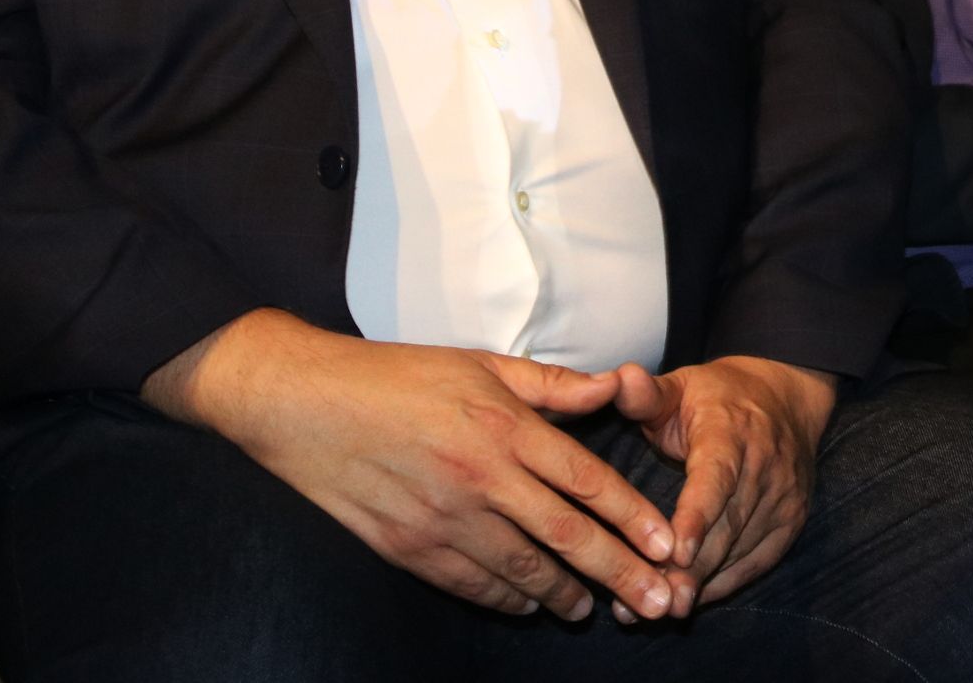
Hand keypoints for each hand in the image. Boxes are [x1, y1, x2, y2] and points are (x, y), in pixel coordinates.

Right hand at [143, 310, 678, 621]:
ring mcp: (443, 519)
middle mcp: (481, 477)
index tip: (668, 544)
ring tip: (597, 609)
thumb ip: (551, 385)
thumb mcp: (480, 362)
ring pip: (523, 572)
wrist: (304, 403)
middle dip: (621, 575)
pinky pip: (473, 586)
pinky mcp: (409, 548)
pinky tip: (531, 604)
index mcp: (504, 425)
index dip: (633, 517)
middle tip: (660, 604)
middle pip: (567, 538)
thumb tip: (614, 386)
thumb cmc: (398, 375)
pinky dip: (509, 600)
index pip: (587, 481)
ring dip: (566, 596)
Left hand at [614, 355, 835, 614]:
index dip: (697, 517)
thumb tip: (618, 378)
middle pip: (726, 528)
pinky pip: (756, 563)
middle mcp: (764, 468)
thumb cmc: (717, 397)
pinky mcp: (790, 521)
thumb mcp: (679, 386)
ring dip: (700, 585)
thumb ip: (645, 393)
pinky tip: (691, 602)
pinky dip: (724, 585)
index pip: (716, 479)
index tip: (675, 553)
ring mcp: (783, 498)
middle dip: (689, 570)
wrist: (786, 398)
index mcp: (731, 433)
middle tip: (649, 602)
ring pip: (740, 551)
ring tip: (657, 611)